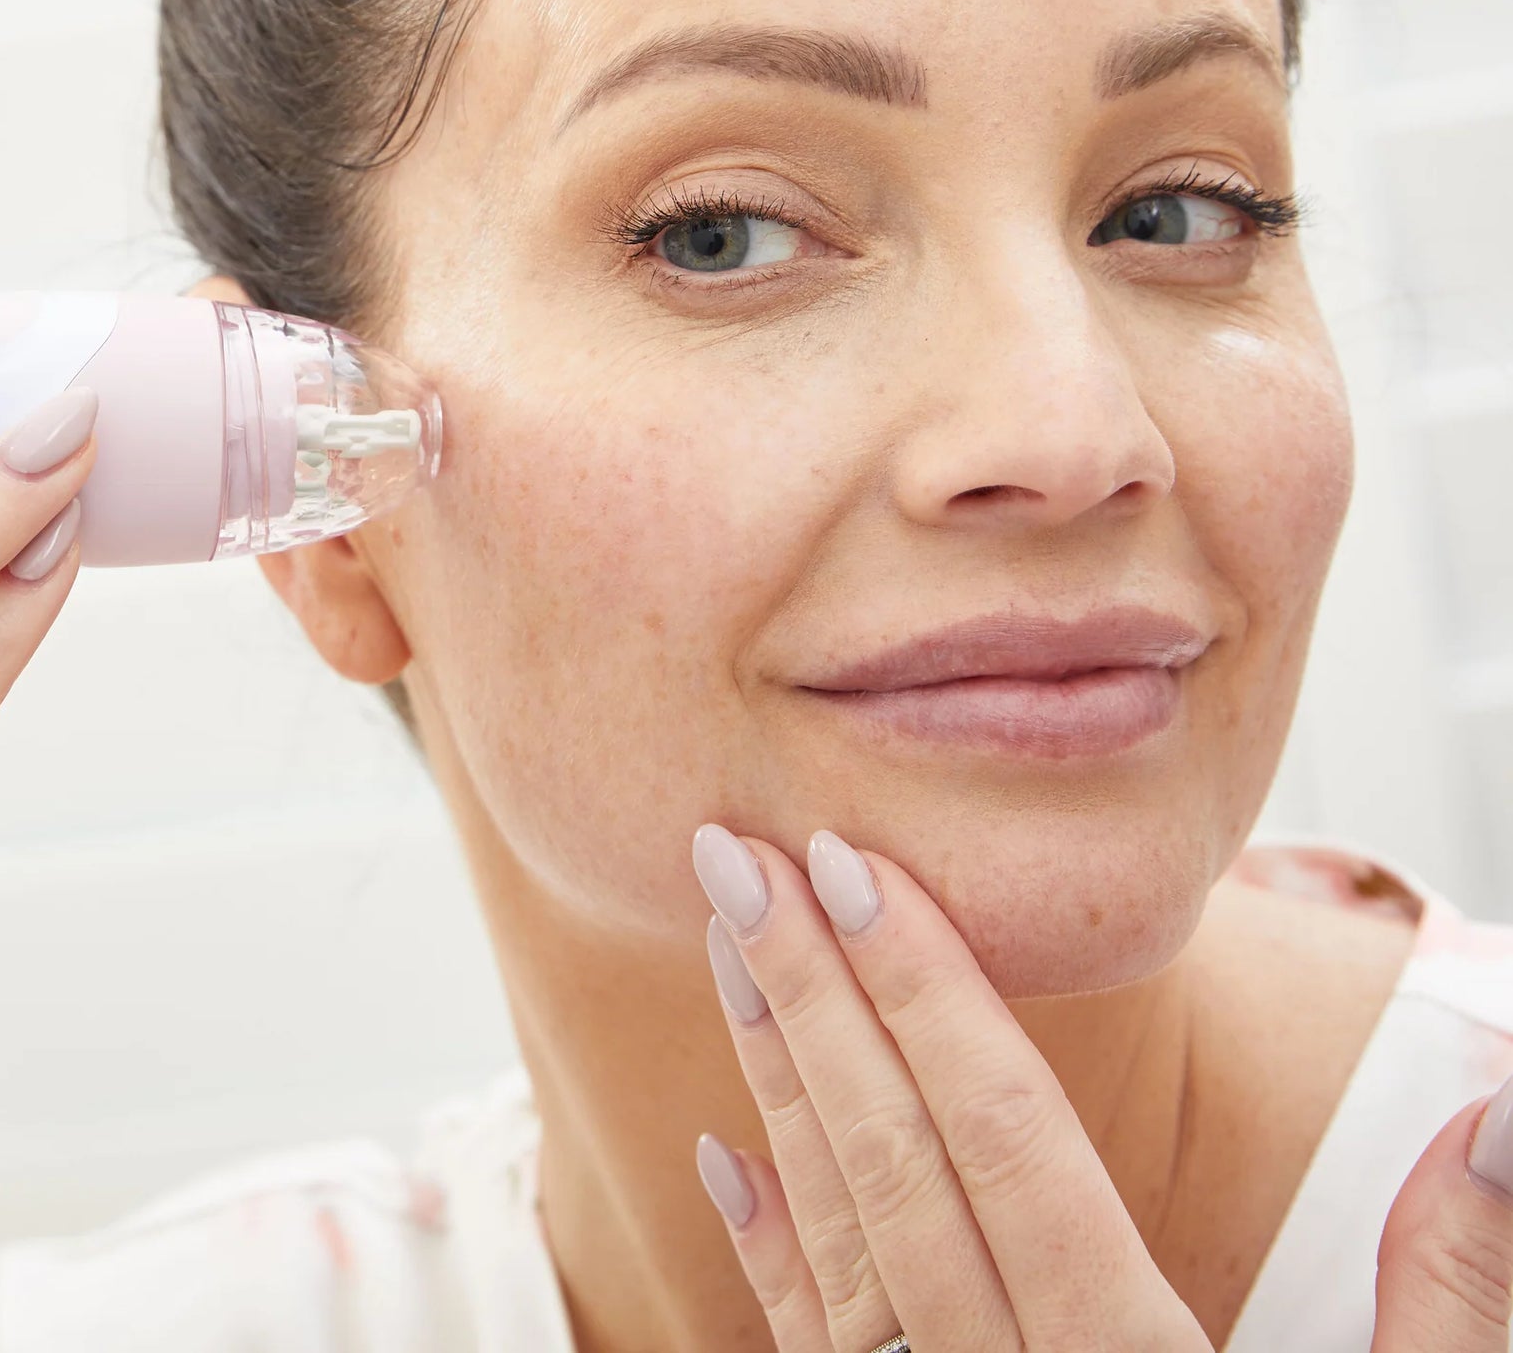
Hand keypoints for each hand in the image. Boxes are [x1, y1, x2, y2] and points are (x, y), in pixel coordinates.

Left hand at [690, 825, 1512, 1350]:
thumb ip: (1458, 1303)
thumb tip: (1502, 1117)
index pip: (1004, 1150)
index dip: (926, 998)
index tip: (852, 866)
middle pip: (896, 1171)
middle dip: (813, 1000)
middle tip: (739, 858)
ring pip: (840, 1244)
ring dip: (779, 1088)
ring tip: (732, 950)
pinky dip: (769, 1254)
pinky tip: (727, 1157)